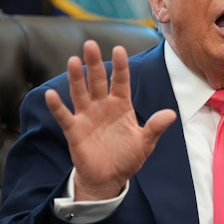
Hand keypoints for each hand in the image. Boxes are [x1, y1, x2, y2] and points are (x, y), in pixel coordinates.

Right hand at [45, 40, 176, 200]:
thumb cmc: (127, 157)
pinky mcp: (74, 130)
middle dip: (94, 63)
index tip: (119, 49)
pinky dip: (57, 106)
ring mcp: (87, 116)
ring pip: (80, 92)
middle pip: (97, 81)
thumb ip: (155, 127)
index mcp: (121, 105)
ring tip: (73, 60)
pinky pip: (64, 116)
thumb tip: (171, 114)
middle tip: (90, 44)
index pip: (120, 81)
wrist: (109, 178)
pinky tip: (51, 94)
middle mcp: (102, 106)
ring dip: (76, 78)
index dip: (120, 66)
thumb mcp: (145, 143)